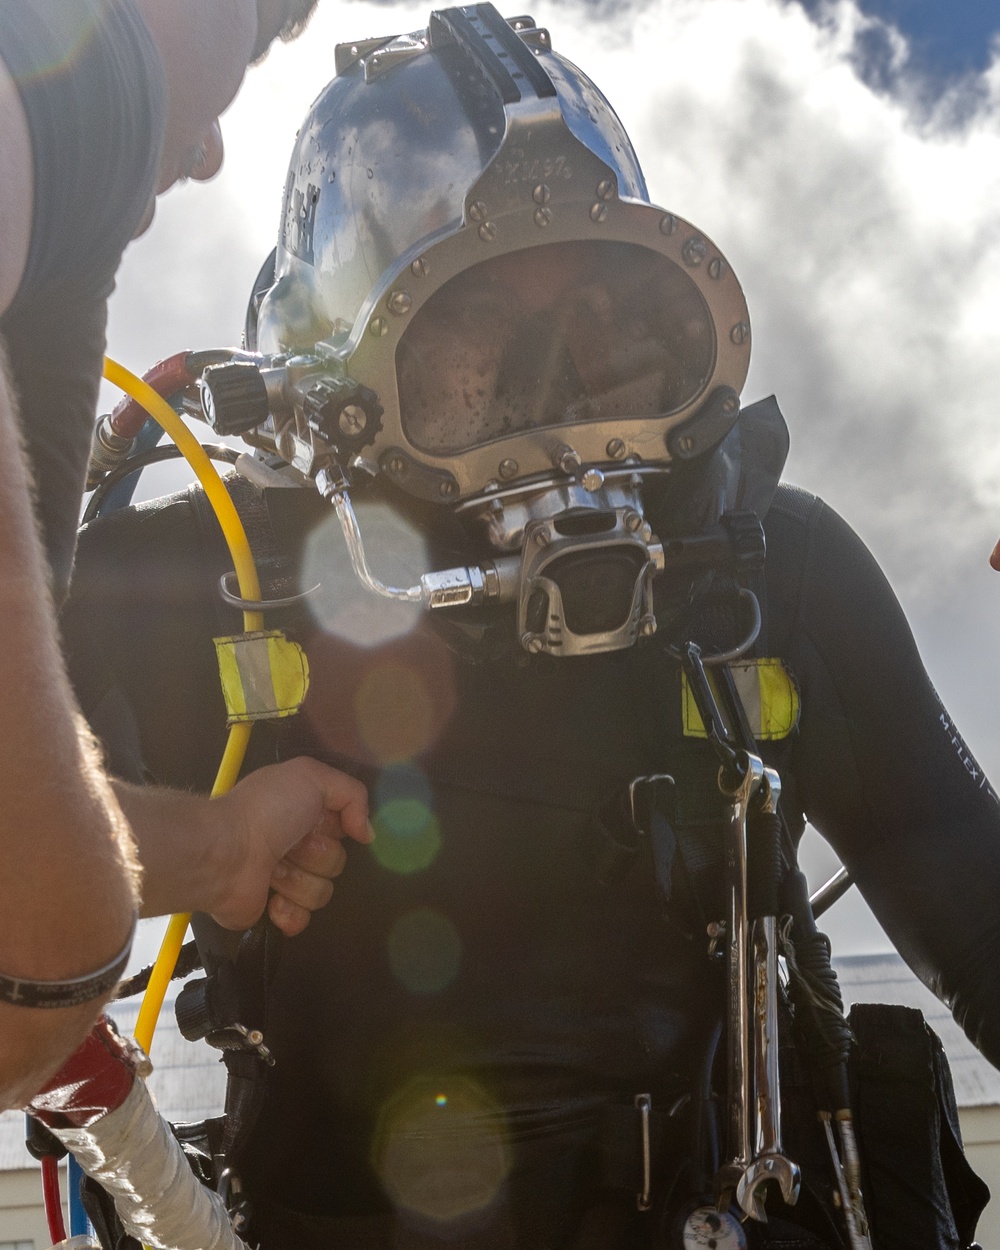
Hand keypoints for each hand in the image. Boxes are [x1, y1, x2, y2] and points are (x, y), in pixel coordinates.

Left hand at [209, 757, 371, 935]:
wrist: (223, 852)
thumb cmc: (266, 810)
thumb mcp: (311, 777)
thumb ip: (352, 794)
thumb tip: (366, 833)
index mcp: (305, 813)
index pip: (345, 828)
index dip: (337, 827)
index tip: (318, 821)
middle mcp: (297, 845)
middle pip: (337, 862)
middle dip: (316, 854)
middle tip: (289, 845)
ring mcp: (286, 880)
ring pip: (322, 892)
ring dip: (297, 880)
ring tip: (273, 870)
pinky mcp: (274, 910)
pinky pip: (304, 919)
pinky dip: (289, 910)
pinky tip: (272, 897)